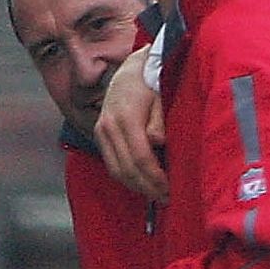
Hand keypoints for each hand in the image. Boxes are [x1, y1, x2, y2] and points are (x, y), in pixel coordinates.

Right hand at [96, 46, 167, 200]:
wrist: (131, 70)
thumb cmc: (154, 83)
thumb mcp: (162, 97)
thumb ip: (159, 121)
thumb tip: (158, 143)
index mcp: (126, 118)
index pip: (140, 158)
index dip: (155, 178)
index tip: (170, 190)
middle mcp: (109, 126)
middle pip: (126, 168)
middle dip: (147, 187)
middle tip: (166, 198)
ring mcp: (101, 130)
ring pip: (115, 168)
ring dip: (135, 185)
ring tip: (155, 195)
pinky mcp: (99, 133)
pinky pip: (110, 162)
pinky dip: (125, 175)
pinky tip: (141, 182)